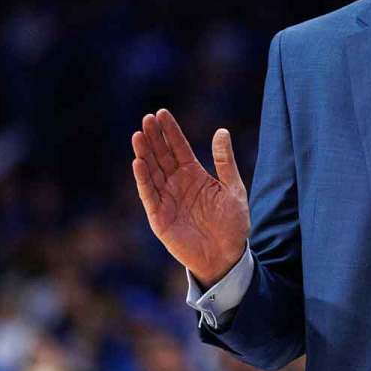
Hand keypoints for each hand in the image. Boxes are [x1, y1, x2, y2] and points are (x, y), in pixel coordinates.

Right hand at [131, 109, 250, 286]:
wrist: (226, 256)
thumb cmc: (232, 223)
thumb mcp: (232, 188)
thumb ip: (224, 161)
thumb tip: (221, 131)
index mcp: (194, 175)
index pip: (179, 148)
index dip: (170, 131)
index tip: (161, 113)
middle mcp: (177, 184)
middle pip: (162, 156)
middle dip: (154, 137)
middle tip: (147, 118)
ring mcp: (167, 199)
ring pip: (152, 172)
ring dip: (145, 154)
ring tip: (139, 135)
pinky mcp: (159, 217)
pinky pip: (149, 195)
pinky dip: (143, 179)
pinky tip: (138, 162)